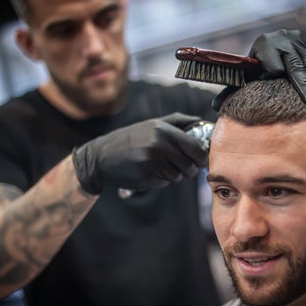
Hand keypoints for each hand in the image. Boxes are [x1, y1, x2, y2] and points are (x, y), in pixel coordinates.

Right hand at [72, 113, 207, 194]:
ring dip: (173, 175)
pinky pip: (165, 183)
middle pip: (190, 166)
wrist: (102, 156)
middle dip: (188, 169)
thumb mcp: (154, 124)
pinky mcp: (145, 177)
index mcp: (163, 130)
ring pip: (178, 176)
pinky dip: (161, 181)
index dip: (202, 157)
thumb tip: (203, 122)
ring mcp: (151, 163)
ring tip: (159, 166)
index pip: (196, 149)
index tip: (200, 160)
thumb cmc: (132, 138)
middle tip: (180, 166)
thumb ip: (179, 122)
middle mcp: (158, 145)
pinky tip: (149, 172)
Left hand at [212, 29, 305, 111]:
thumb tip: (215, 107)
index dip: (277, 78)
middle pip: (296, 67)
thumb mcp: (243, 79)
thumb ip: (230, 92)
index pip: (273, 64)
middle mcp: (284, 37)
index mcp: (265, 43)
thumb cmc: (254, 72)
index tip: (281, 93)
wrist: (270, 50)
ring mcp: (300, 40)